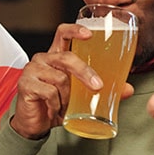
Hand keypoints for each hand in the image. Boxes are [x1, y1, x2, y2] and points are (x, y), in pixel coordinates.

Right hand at [10, 23, 132, 139]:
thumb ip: (101, 89)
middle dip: (85, 72)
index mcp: (56, 56)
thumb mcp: (79, 95)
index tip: (90, 34)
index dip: (75, 30)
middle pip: (66, 57)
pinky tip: (55, 111)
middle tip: (98, 86)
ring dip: (68, 97)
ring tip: (66, 107)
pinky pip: (49, 93)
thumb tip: (127, 89)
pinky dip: (57, 105)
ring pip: (60, 79)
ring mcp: (32, 71)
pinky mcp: (26, 85)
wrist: (34, 124)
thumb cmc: (55, 104)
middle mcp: (43, 59)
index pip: (62, 33)